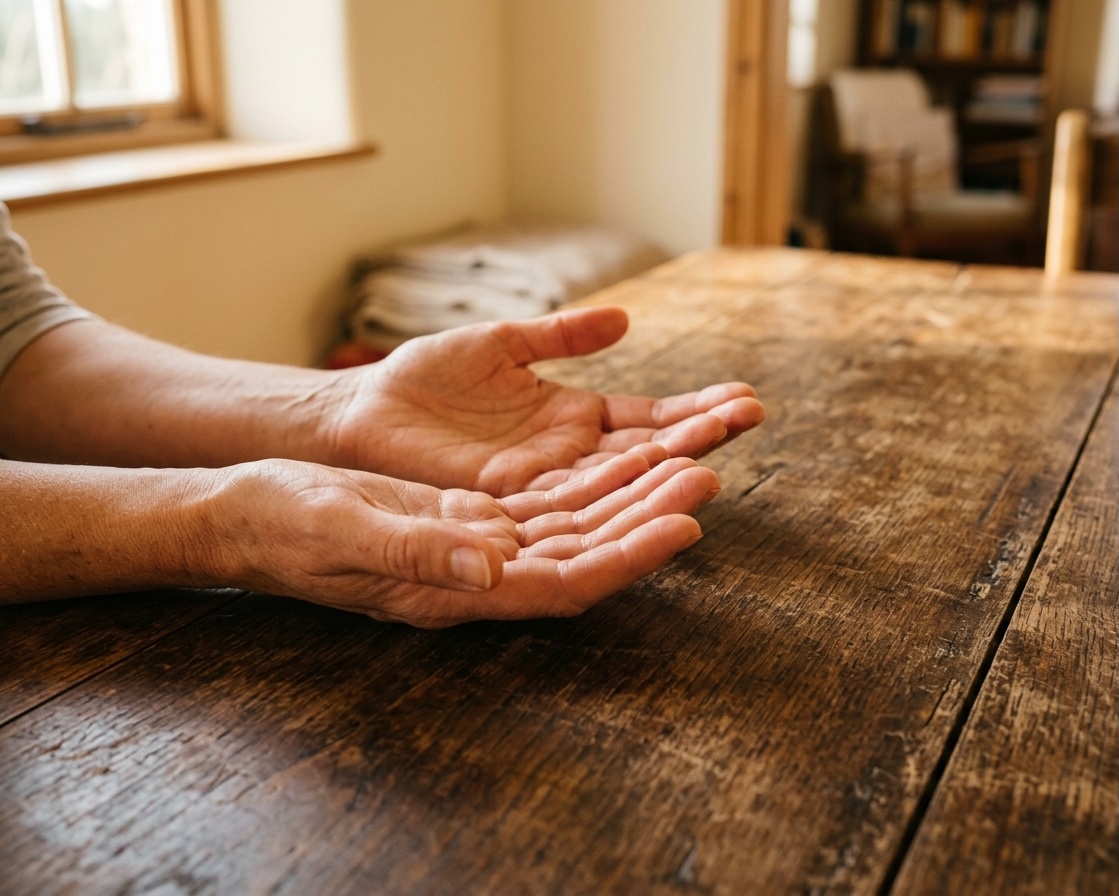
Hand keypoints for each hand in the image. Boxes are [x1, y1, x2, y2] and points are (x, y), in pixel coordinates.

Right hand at [210, 446, 718, 627]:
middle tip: (707, 471)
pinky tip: (620, 450)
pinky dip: (585, 477)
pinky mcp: (466, 519)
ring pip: (573, 524)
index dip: (628, 559)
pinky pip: (543, 501)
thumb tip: (493, 569)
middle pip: (585, 551)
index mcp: (455, 592)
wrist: (251, 513)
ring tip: (685, 455)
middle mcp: (478, 575)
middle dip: (648, 516)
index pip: (564, 584)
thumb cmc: (285, 527)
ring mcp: (475, 548)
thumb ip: (417, 553)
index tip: (684, 526)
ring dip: (629, 493)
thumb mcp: (343, 531)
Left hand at [326, 306, 763, 495]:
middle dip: (698, 435)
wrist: (362, 411)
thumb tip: (626, 319)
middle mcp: (566, 457)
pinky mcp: (507, 503)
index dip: (694, 409)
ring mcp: (541, 483)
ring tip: (716, 456)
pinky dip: (614, 501)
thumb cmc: (425, 377)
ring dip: (666, 471)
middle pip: (646, 451)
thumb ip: (561, 335)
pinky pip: (571, 506)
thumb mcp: (501, 342)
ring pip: (617, 483)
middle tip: (751, 416)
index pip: (647, 417)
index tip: (745, 398)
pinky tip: (653, 492)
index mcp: (570, 417)